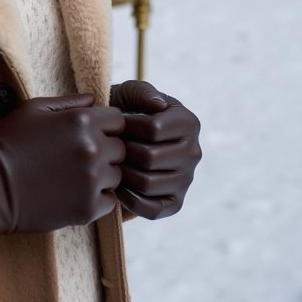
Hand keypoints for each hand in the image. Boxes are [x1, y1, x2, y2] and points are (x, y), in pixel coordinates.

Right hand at [0, 94, 125, 250]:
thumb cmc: (8, 142)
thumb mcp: (34, 109)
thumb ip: (70, 102)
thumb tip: (94, 100)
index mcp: (82, 121)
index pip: (119, 119)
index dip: (107, 125)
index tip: (93, 133)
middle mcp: (93, 150)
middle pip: (122, 148)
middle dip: (107, 149)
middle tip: (82, 156)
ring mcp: (92, 181)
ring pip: (118, 175)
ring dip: (104, 175)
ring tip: (76, 175)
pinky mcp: (87, 209)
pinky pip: (111, 201)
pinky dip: (99, 198)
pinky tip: (76, 193)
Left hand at [109, 80, 201, 220]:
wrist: (119, 139)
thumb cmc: (124, 110)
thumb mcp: (129, 93)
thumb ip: (142, 92)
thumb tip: (159, 106)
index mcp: (189, 122)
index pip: (153, 129)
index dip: (126, 126)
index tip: (114, 123)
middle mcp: (194, 152)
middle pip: (149, 158)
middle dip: (122, 151)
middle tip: (107, 146)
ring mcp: (187, 180)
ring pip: (147, 183)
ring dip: (122, 174)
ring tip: (111, 163)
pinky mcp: (175, 204)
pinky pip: (151, 209)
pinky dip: (128, 199)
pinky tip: (117, 184)